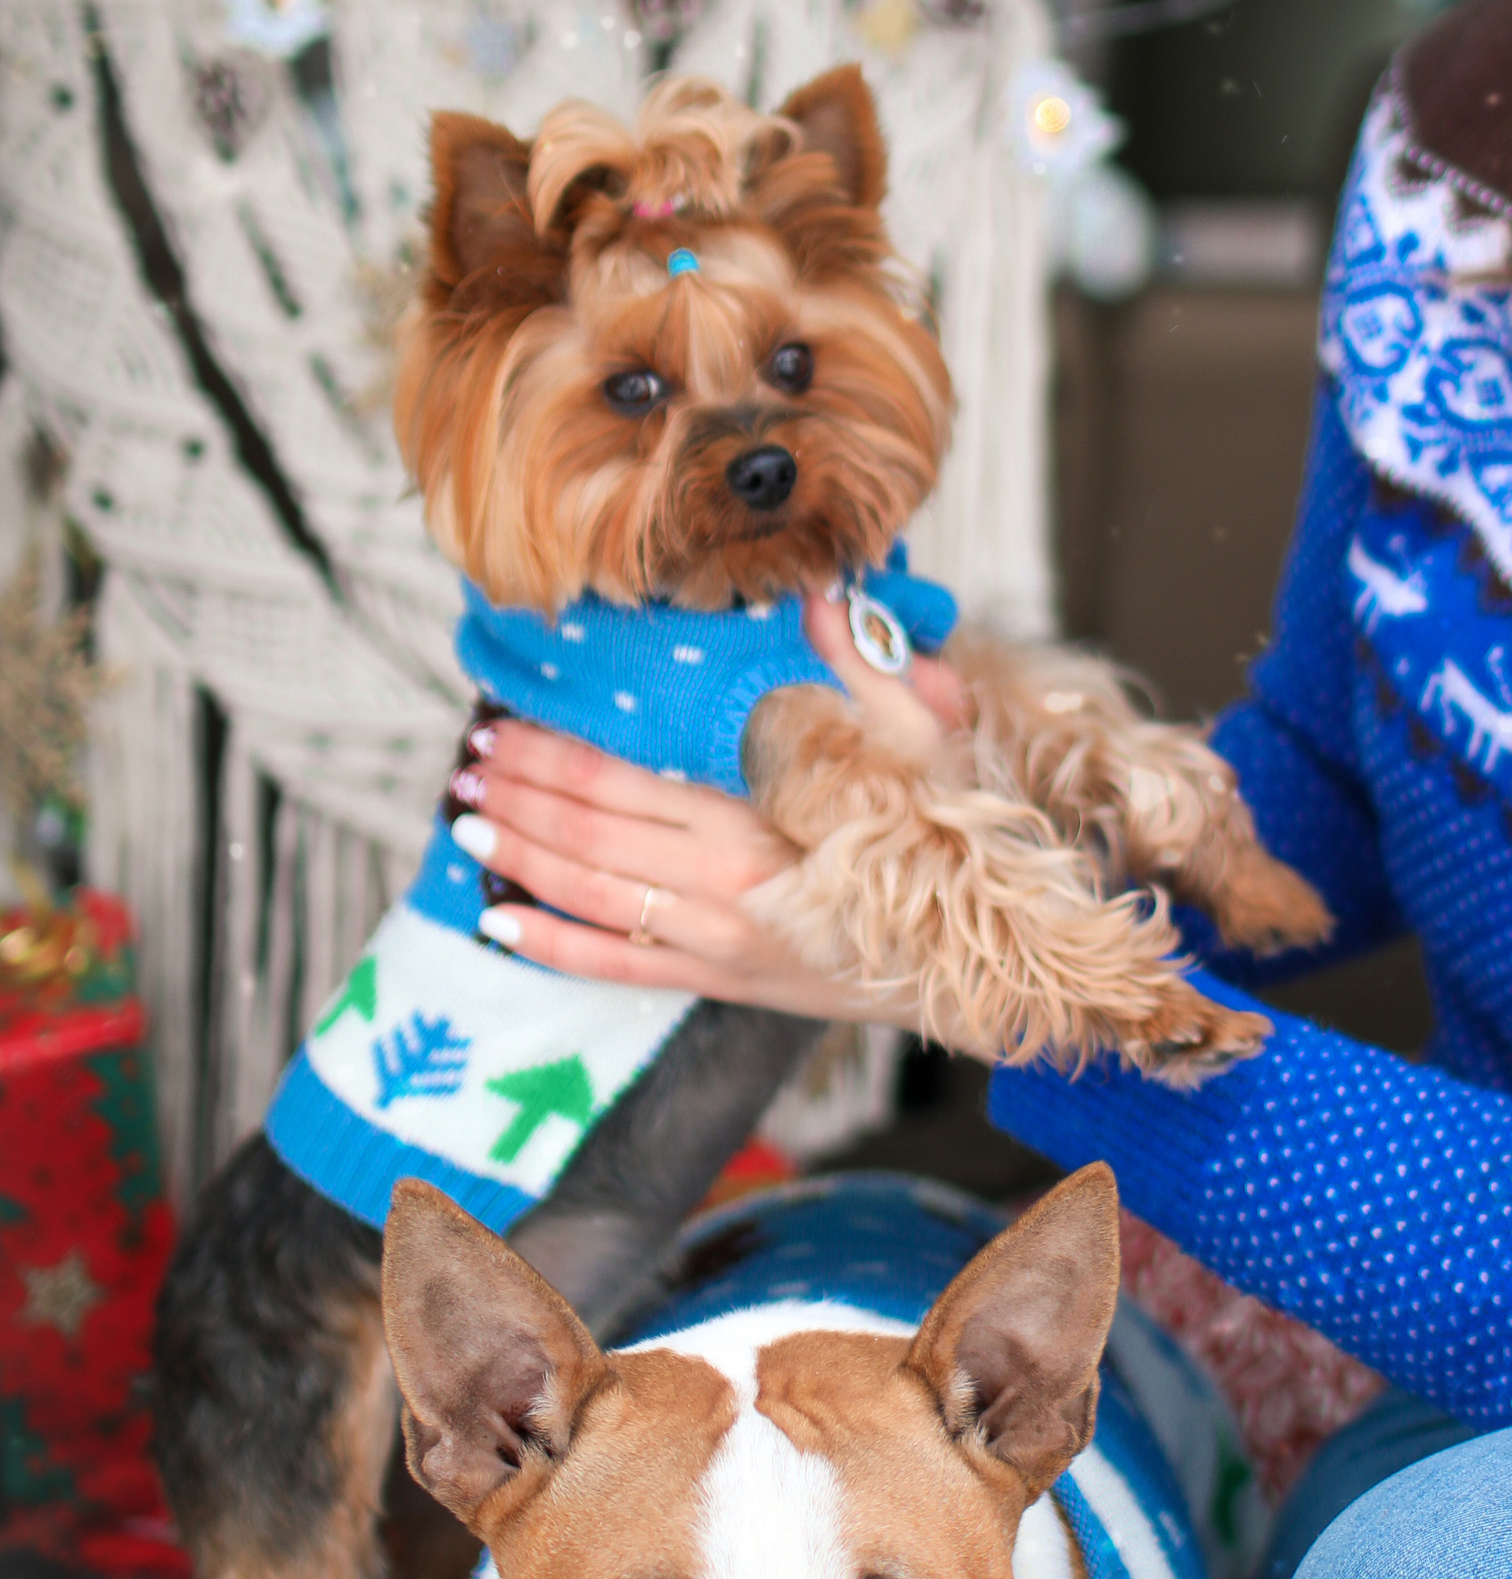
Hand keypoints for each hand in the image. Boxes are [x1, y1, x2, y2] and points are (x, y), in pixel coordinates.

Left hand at [448, 592, 968, 1015]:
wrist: (982, 967)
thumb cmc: (955, 848)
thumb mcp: (924, 748)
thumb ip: (866, 673)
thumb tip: (821, 596)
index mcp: (760, 824)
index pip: (626, 781)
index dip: (554, 753)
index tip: (502, 722)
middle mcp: (724, 887)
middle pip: (591, 834)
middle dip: (519, 799)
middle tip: (464, 764)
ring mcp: (717, 944)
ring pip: (591, 897)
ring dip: (519, 861)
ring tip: (463, 827)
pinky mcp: (721, 982)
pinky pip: (617, 968)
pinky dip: (551, 948)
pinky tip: (499, 924)